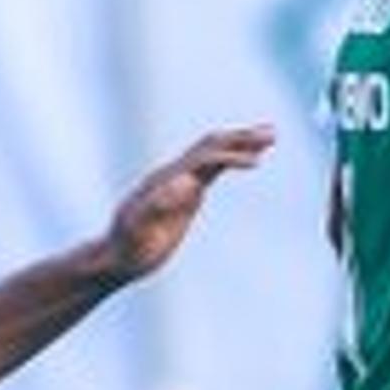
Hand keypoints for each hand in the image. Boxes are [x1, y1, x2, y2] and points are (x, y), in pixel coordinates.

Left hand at [99, 124, 274, 282]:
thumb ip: (154, 207)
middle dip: (240, 138)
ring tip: (270, 136)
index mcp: (165, 181)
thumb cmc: (126, 248)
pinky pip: (212, 169)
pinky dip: (233, 160)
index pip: (202, 160)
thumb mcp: (137, 230)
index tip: (256, 163)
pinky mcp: (186, 194)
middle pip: (210, 146)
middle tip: (272, 133)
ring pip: (213, 153)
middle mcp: (173, 175)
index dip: (229, 158)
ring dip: (241, 142)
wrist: (117, 256)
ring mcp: (180, 182)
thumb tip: (182, 184)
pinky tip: (251, 161)